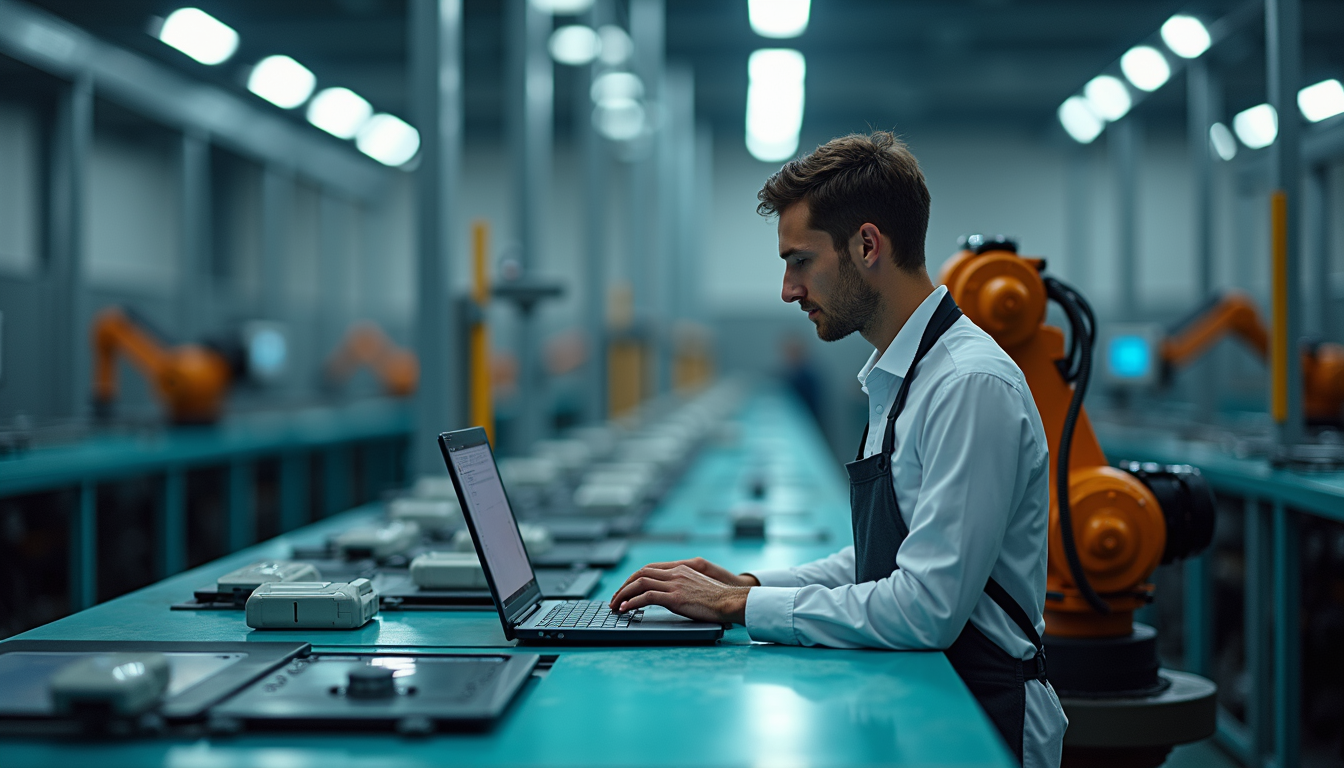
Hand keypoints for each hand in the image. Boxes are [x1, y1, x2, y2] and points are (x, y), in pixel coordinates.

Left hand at [612, 557, 759, 595]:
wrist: (731, 601)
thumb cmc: (719, 599)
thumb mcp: (699, 587)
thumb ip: (684, 587)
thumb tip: (672, 597)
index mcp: (681, 569)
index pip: (649, 568)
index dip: (633, 578)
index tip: (625, 589)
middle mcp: (676, 573)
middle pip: (640, 573)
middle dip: (624, 586)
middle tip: (614, 599)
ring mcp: (675, 584)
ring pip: (639, 583)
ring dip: (623, 594)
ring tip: (615, 606)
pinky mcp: (675, 597)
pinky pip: (646, 597)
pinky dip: (632, 602)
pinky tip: (625, 609)